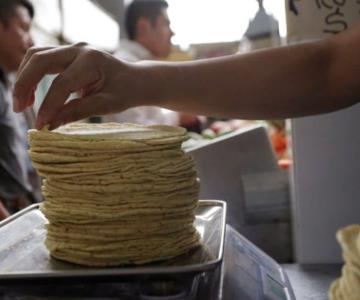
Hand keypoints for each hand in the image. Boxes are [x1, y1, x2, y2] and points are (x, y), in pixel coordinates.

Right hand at [13, 43, 139, 128]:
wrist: (135, 79)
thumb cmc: (125, 92)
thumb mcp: (107, 105)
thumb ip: (79, 112)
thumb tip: (51, 124)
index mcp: (92, 61)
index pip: (62, 84)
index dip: (49, 106)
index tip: (41, 125)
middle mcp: (80, 49)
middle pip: (40, 60)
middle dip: (24, 84)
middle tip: (19, 109)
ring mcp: (73, 49)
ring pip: (37, 55)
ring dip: (24, 78)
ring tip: (22, 104)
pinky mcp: (68, 53)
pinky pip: (42, 58)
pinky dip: (32, 74)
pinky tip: (30, 94)